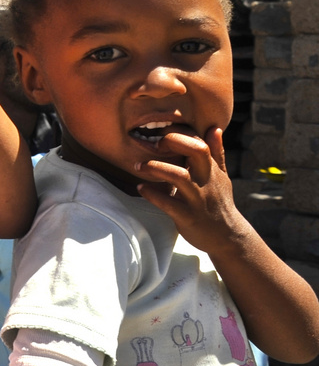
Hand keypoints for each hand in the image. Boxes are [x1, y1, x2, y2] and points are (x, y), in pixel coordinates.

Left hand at [135, 128, 244, 254]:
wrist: (227, 237)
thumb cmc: (219, 202)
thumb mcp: (221, 177)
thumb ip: (216, 153)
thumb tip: (214, 128)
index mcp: (212, 170)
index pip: (200, 142)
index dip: (181, 134)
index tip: (162, 135)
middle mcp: (207, 181)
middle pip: (197, 151)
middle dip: (173, 142)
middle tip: (153, 145)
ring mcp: (198, 199)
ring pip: (179, 176)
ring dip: (156, 167)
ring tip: (138, 166)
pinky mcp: (188, 216)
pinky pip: (168, 203)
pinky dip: (152, 194)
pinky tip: (141, 187)